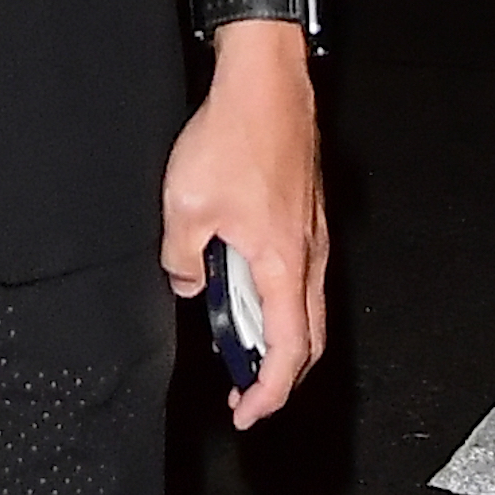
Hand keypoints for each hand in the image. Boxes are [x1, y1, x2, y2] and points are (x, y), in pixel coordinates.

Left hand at [160, 29, 324, 430]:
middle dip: (278, 375)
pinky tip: (240, 289)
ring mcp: (311, 235)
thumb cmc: (234, 137)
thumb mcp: (184, 207)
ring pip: (304, 306)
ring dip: (275, 336)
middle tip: (244, 391)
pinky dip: (275, 300)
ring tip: (237, 346)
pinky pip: (295, 275)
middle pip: (307, 338)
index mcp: (283, 264)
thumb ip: (182, 259)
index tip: (245, 411)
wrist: (265, 83)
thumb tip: (188, 283)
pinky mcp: (304, 216)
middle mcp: (308, 256)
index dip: (269, 391)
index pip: (289, 351)